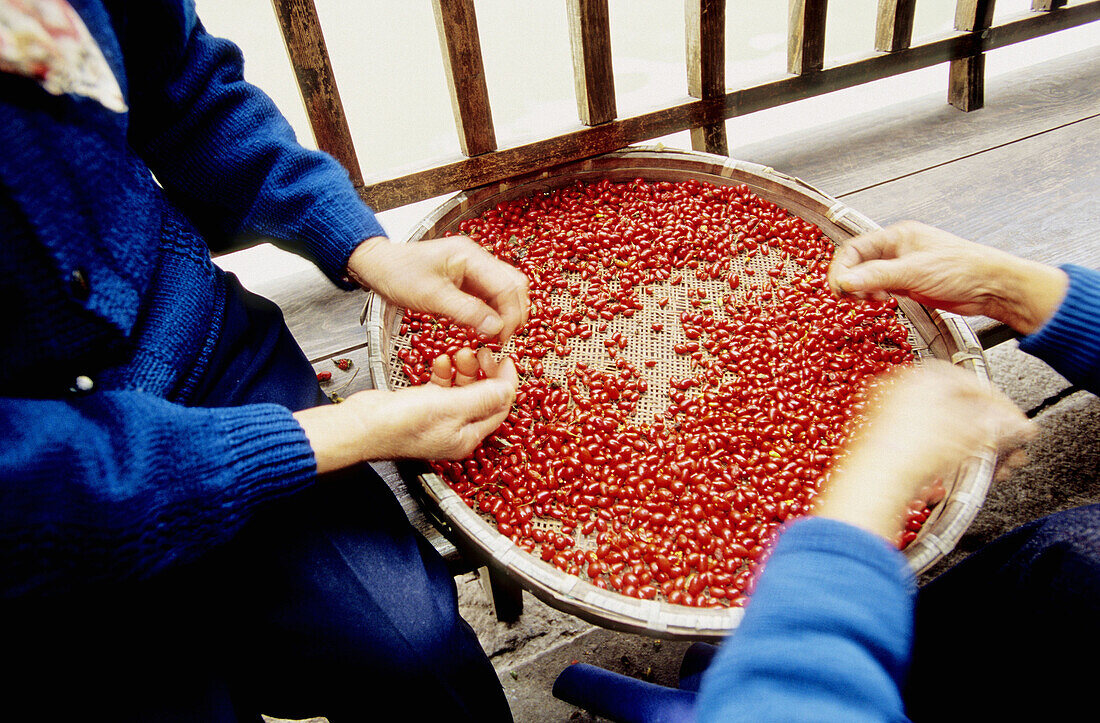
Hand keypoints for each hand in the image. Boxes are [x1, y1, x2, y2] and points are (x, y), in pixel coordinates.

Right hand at [294, 349, 517, 471]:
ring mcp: (439, 419)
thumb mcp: (450, 406)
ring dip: (463, 369)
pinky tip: (440, 360)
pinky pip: (443, 387)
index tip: (506, 360)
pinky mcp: (422, 406)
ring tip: (459, 352)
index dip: (506, 383)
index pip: (499, 408)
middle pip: (482, 397)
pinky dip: (444, 373)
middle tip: (481, 352)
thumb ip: (482, 397)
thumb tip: (508, 389)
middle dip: (484, 372)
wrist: (360, 425)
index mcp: (467, 437)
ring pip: (462, 389)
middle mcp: (456, 430)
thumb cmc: (399, 424)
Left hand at [347, 235, 529, 340]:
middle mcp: (478, 259)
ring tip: (495, 335)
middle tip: (503, 338)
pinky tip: (485, 327)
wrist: (380, 265)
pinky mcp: (468, 279)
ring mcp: (474, 268)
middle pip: (514, 284)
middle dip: (514, 313)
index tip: (502, 338)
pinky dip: (493, 312)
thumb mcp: (432, 297)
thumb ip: (467, 312)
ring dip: (505, 313)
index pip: (507, 285)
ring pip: (505, 290)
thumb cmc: (399, 275)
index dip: (511, 314)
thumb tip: (497, 328)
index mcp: (471, 256)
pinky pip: (490, 295)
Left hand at [813, 361, 1032, 540]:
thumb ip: (1001, 425)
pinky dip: (950, 455)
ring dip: (974, 447)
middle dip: (991, 433)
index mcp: (926, 375)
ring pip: (947, 428)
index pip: (977, 384)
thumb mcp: (972, 433)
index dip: (1005, 408)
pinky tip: (960, 470)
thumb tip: (1019, 426)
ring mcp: (894, 413)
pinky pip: (928, 442)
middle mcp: (907, 388)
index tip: (1020, 426)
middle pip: (962, 408)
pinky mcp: (888, 439)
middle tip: (1009, 451)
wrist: (878, 479)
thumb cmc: (915, 449)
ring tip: (991, 467)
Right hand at [827, 221, 1067, 333]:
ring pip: (868, 276)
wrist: (992, 287)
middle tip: (850, 295)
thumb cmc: (964, 269)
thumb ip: (877, 276)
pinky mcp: (909, 283)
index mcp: (897, 236)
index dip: (842, 267)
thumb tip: (846, 280)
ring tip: (869, 299)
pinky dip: (875, 295)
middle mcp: (897, 249)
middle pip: (858, 262)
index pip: (855, 248)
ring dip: (862, 289)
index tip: (839, 286)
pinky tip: (882, 301)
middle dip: (851, 279)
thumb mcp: (914, 271)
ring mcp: (903, 267)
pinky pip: (881, 287)